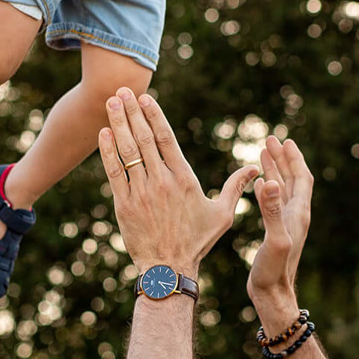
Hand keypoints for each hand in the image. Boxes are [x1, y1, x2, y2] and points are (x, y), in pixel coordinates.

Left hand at [98, 88, 258, 278]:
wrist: (169, 268)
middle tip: (122, 90)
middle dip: (133, 112)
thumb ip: (235, 187)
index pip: (167, 138)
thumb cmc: (197, 242)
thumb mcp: (222, 214)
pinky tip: (103, 133)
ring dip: (118, 124)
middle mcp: (162, 181)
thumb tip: (255, 169)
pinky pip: (114, 172)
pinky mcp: (124, 204)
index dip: (155, 115)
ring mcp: (141, 192)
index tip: (146, 98)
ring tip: (111, 102)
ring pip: (127, 151)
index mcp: (184, 179)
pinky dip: (107, 151)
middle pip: (144, 138)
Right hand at [247, 135, 311, 332]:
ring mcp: (286, 223)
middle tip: (271, 139)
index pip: (301, 178)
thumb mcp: (274, 238)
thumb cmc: (274, 271)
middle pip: (292, 179)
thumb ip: (272, 210)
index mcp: (298, 214)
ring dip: (275, 170)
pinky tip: (259, 184)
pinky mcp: (276, 231)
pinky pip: (274, 202)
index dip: (295, 159)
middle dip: (283, 159)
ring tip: (264, 152)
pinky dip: (267, 188)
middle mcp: (295, 216)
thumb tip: (271, 182)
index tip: (285, 140)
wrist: (272, 295)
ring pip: (282, 189)